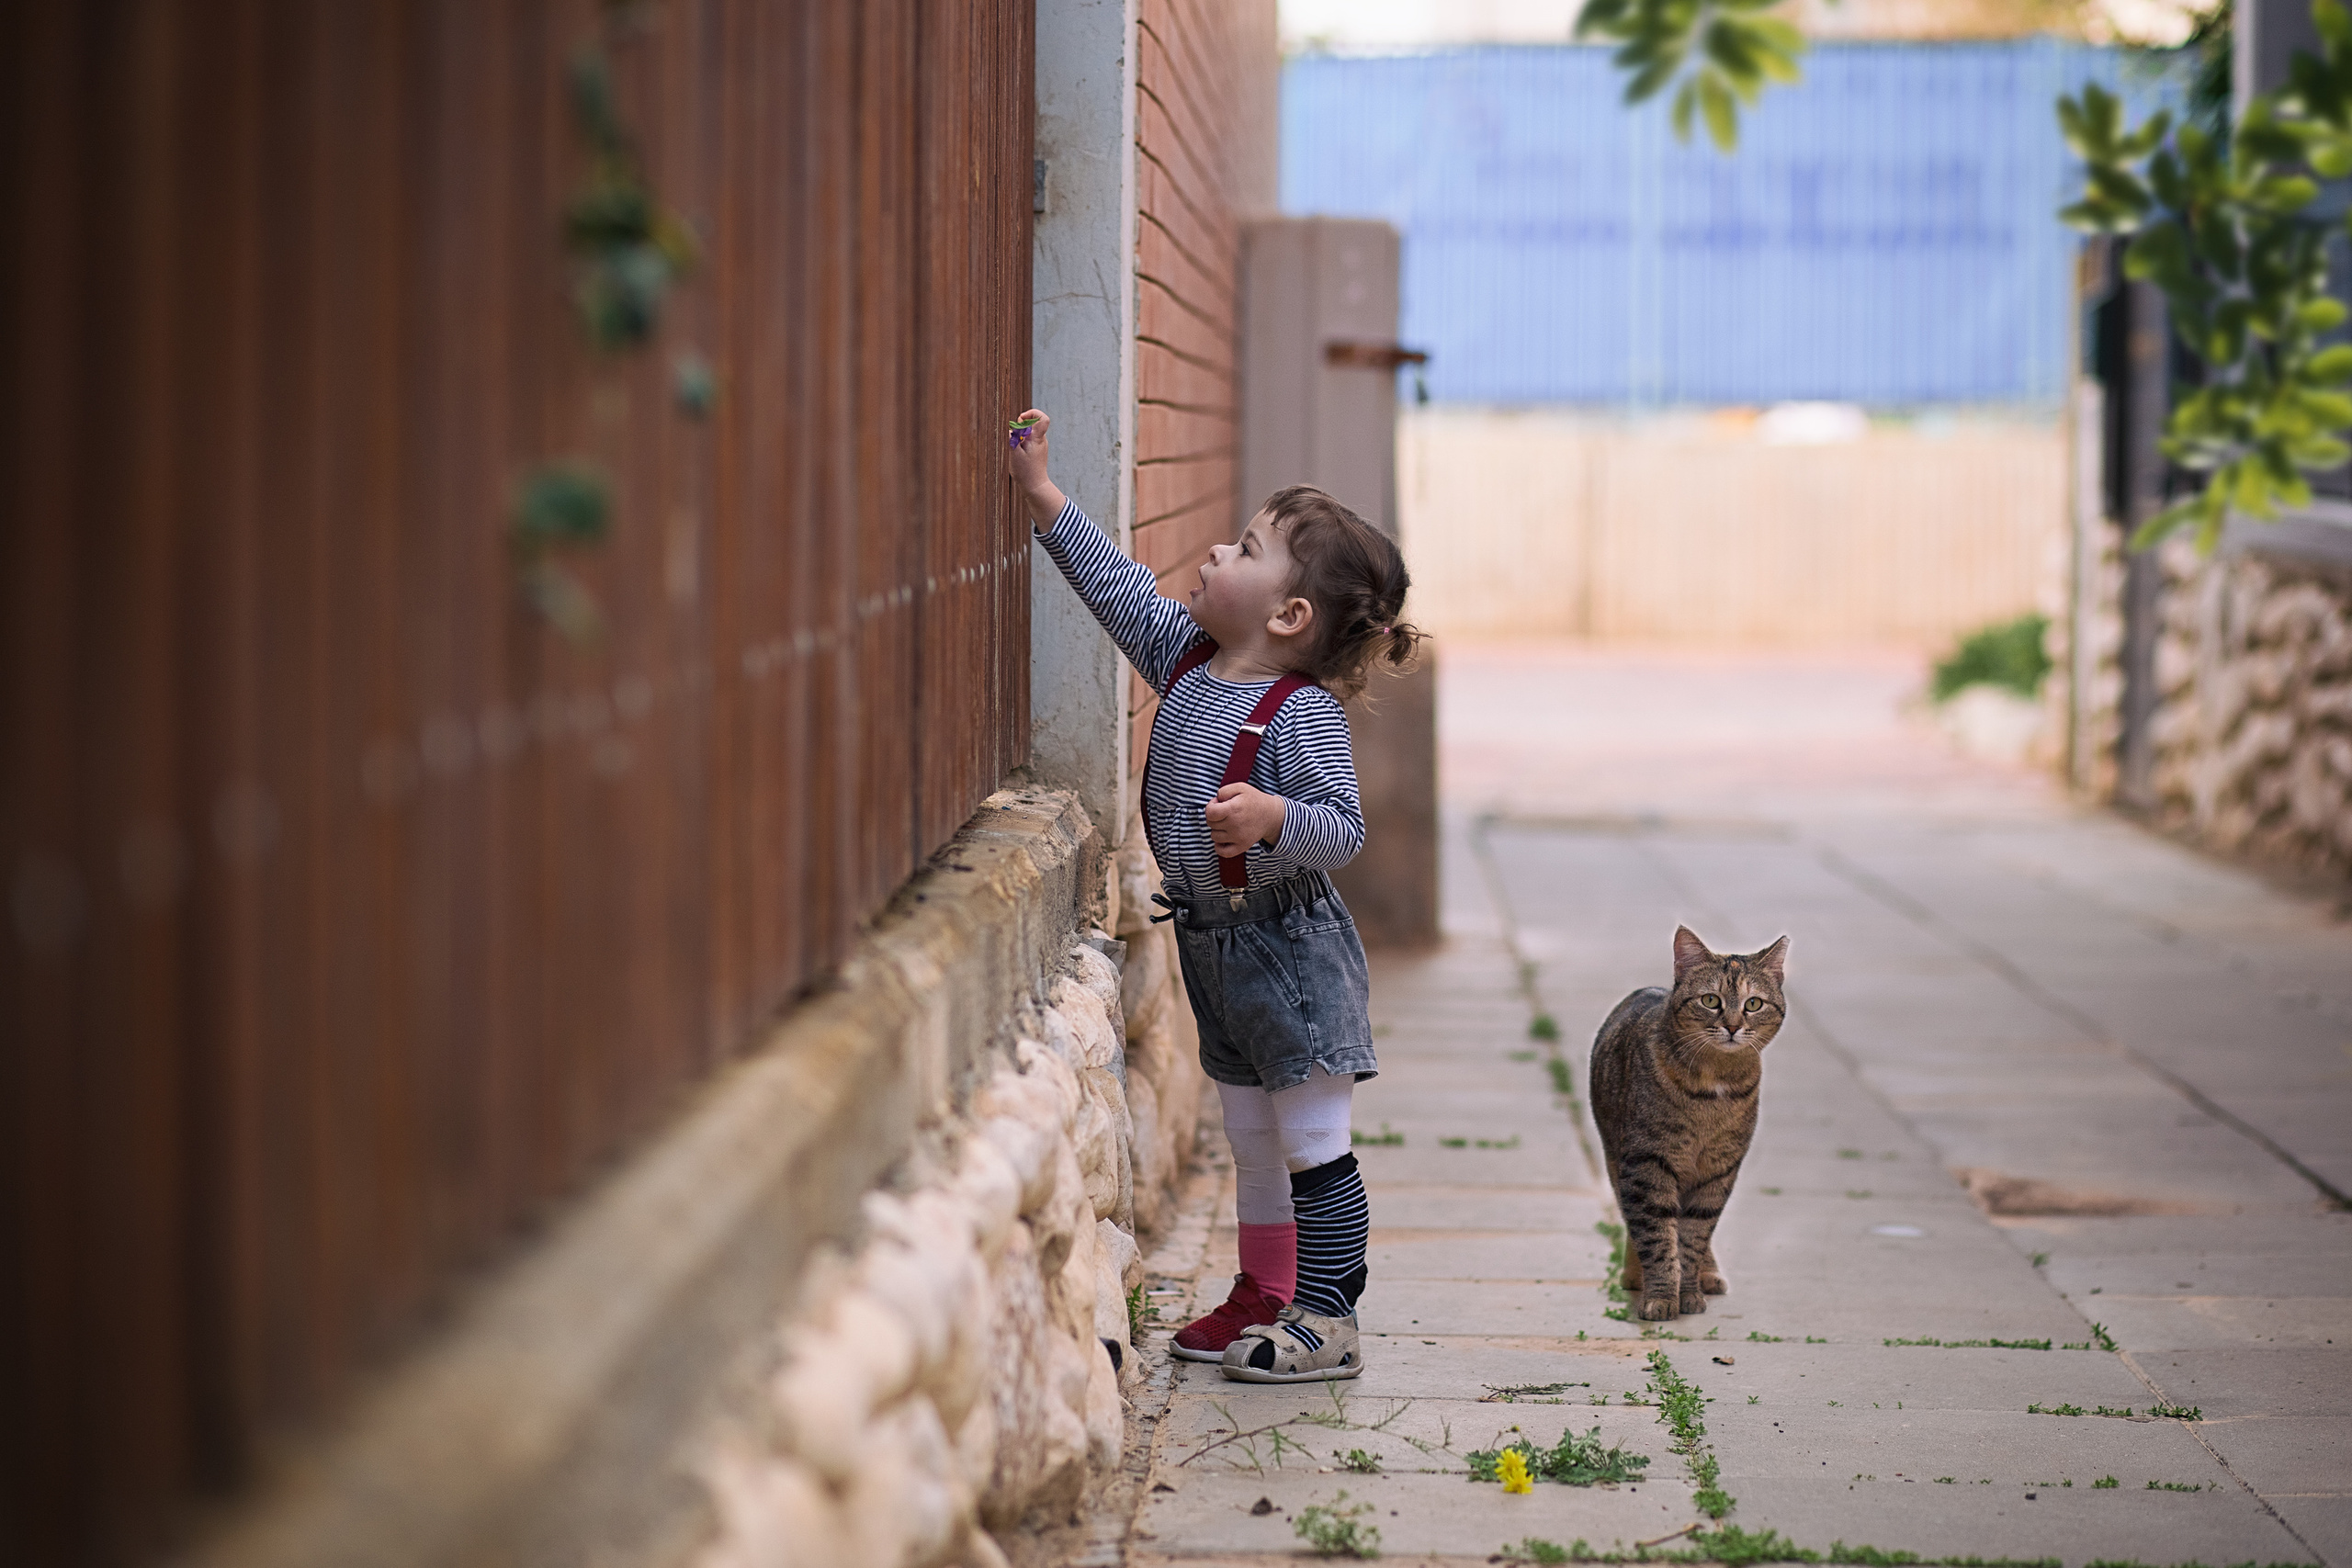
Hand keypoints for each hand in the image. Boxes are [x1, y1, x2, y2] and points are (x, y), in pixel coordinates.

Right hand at [1003, 408, 1064, 524]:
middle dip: (1019, 426)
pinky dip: (1021, 443)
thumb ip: (1012, 438)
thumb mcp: (1014, 453)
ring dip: (1019, 436)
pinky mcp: (1036, 450)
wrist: (1035, 486)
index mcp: (1037, 438)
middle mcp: (1041, 440)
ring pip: (1028, 432)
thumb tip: (1010, 428)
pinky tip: (1017, 454)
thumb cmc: (1025, 472)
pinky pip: (1028, 440)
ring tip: (1015, 449)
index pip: (1043, 418)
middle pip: (1032, 423)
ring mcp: (1040, 445)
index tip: (1020, 419)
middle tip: (1013, 438)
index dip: (1031, 413)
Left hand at [1204, 783, 1285, 856]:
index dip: (1210, 806)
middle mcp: (1235, 825)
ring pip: (1214, 836)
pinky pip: (1223, 852)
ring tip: (1227, 823)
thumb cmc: (1253, 800)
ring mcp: (1239, 837)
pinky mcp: (1242, 846)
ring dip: (1217, 829)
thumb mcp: (1240, 787)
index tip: (1217, 804)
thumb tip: (1215, 802)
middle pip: (1211, 823)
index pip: (1210, 813)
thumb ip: (1223, 791)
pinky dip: (1219, 847)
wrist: (1271, 815)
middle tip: (1225, 812)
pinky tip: (1224, 838)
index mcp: (1234, 809)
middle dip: (1214, 817)